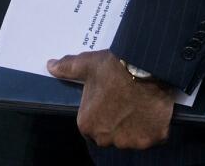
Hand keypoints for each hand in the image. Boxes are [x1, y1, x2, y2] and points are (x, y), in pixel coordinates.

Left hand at [47, 50, 172, 148]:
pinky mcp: (154, 139)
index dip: (100, 114)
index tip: (108, 101)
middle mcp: (107, 139)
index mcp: (88, 125)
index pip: (91, 126)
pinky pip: (153, 137)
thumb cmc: (113, 68)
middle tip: (124, 102)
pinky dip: (153, 127)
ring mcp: (132, 141)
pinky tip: (152, 110)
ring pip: (132, 138)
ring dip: (135, 127)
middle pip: (111, 135)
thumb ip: (67, 68)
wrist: (146, 67)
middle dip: (116, 123)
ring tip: (139, 104)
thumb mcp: (86, 64)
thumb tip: (51, 66)